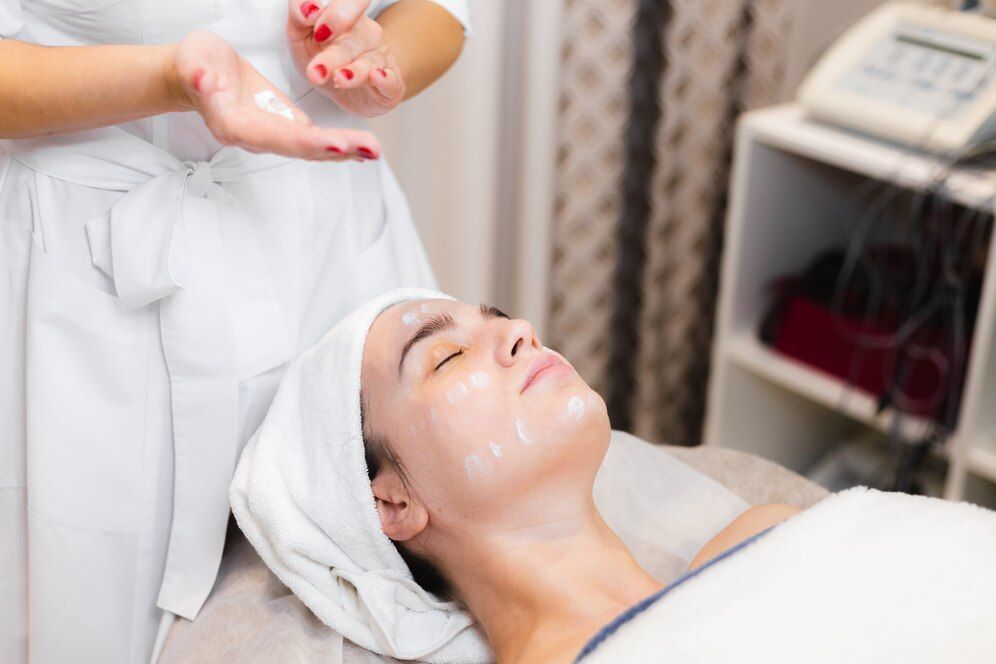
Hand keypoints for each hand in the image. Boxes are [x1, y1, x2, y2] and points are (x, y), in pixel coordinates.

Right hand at [170, 30, 380, 160]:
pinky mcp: (285, 127)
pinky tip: (363, 149)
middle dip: (338, 148)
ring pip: (313, 147)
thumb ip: (196, 73)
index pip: (277, 137)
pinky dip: (340, 145)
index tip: (337, 144)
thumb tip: (200, 79)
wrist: (199, 72)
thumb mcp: (193, 61)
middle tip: (372, 149)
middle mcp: (259, 138)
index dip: (308, 142)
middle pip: (302, 147)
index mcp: (237, 126)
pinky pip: (315, 140)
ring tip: (374, 151)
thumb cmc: (195, 64)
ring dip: (346, 150)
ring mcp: (274, 135)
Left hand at [286, 0, 405, 117]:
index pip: (349, 3)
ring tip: (339, 79)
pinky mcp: (392, 84)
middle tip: (316, 70)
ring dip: (354, 72)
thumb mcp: (301, 36)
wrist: (346, 90)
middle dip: (333, 55)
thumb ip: (298, 15)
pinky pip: (392, 80)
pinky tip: (377, 77)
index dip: (335, 15)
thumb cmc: (324, 57)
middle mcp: (368, 33)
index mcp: (348, 16)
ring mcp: (381, 58)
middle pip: (353, 39)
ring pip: (369, 61)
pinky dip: (386, 79)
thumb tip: (308, 8)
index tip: (315, 29)